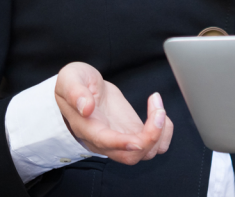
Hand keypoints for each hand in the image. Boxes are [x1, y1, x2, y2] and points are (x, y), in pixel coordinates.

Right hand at [54, 62, 172, 164]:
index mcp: (88, 128)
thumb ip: (75, 91)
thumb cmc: (75, 84)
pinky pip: (155, 142)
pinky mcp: (133, 131)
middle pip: (131, 156)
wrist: (83, 90)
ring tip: (157, 105)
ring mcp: (122, 137)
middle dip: (151, 137)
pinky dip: (164, 131)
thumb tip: (86, 107)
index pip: (105, 143)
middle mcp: (106, 140)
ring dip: (160, 133)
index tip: (138, 139)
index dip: (122, 144)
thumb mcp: (70, 79)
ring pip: (147, 153)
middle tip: (158, 109)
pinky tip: (158, 110)